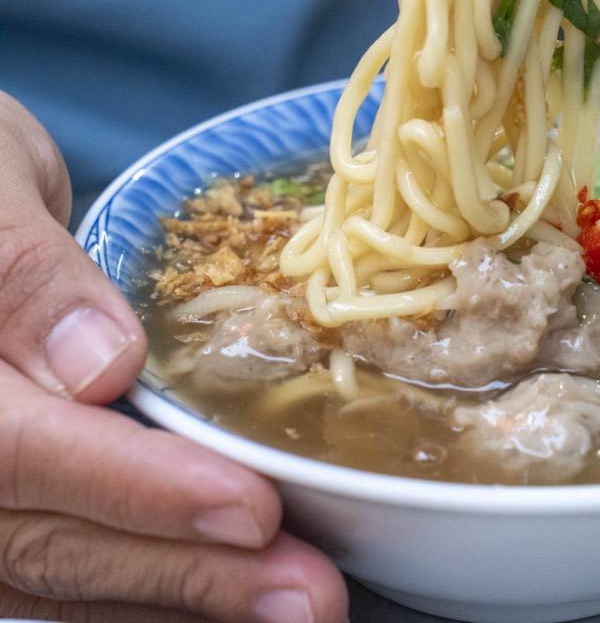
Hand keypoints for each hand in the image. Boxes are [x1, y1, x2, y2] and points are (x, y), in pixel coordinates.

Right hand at [0, 93, 348, 622]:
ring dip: (174, 597)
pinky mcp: (1, 490)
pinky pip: (51, 563)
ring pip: (47, 572)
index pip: (17, 453)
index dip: (135, 489)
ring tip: (290, 607)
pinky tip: (219, 595)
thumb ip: (22, 272)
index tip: (250, 510)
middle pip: (41, 538)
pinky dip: (139, 589)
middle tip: (307, 598)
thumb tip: (96, 367)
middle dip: (182, 572)